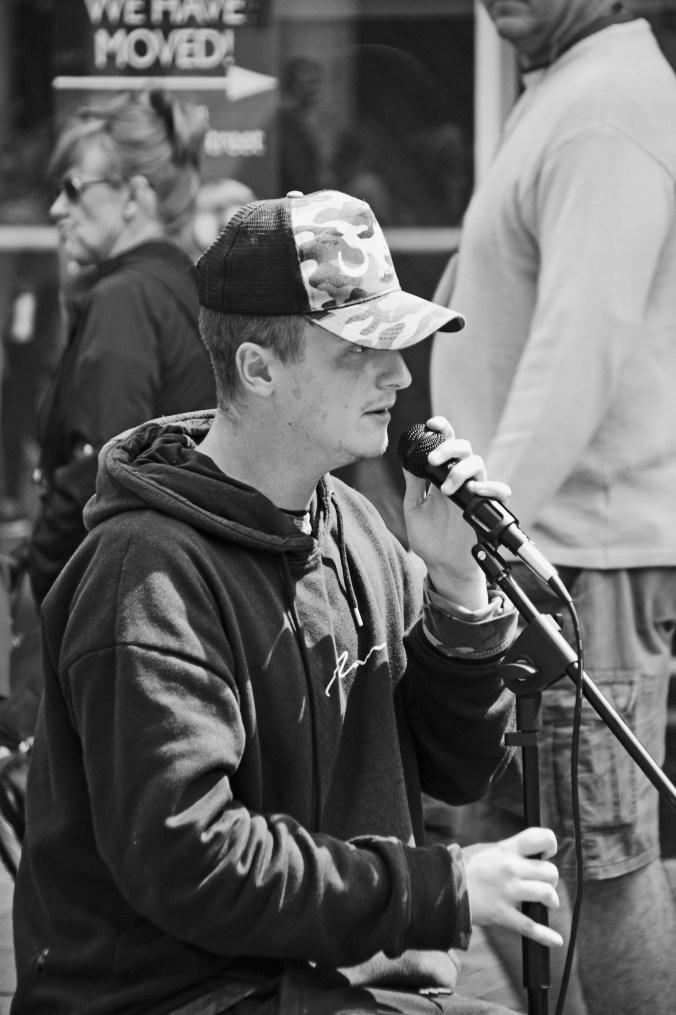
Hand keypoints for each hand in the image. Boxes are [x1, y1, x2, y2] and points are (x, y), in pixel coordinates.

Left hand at [402, 416, 510, 608]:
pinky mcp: (487, 509)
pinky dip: (491, 486)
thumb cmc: (429, 538)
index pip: (446, 445)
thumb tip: (407, 458)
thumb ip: (414, 483)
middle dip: (449, 448)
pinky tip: (475, 490)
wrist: (443, 566)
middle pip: (464, 448)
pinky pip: (500, 490)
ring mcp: (474, 492)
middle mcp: (460, 480)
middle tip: (432, 462)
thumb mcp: (414, 507)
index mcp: (442, 476)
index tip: (432, 424)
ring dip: (461, 470)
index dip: (442, 429)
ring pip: (479, 464)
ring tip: (446, 489)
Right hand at [460, 827, 562, 948]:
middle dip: (552, 878)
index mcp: (506, 849)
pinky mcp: (503, 914)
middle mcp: (511, 868)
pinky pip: (530, 927)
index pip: (540, 838)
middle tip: (544, 881)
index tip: (548, 852)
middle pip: (550, 871)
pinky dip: (546, 936)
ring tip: (547, 902)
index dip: (550, 844)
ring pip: (547, 895)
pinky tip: (556, 940)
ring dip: (551, 900)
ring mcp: (508, 892)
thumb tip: (528, 854)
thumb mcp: (486, 850)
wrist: (441, 886)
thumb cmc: (463, 866)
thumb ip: (508, 851)